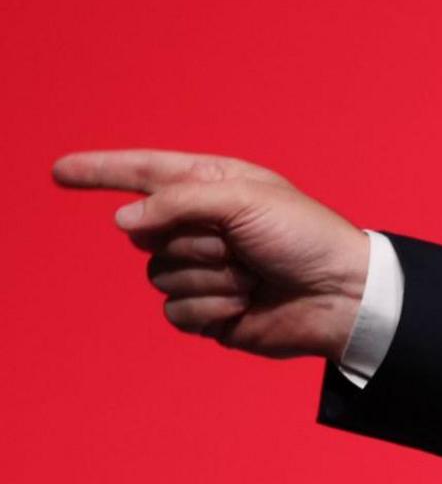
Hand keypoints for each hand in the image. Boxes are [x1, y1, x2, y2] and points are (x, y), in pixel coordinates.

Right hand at [53, 150, 371, 360]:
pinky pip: (174, 311)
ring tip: (253, 276)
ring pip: (159, 275)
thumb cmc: (304, 236)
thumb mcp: (245, 199)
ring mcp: (201, 269)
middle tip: (244, 246)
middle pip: (147, 233)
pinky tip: (246, 303)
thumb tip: (123, 221)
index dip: (100, 172)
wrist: (340, 296)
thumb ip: (178, 201)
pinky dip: (209, 308)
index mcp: (213, 186)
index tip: (59, 171)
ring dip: (209, 277)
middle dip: (194, 241)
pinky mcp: (206, 309)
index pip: (143, 174)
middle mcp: (201, 225)